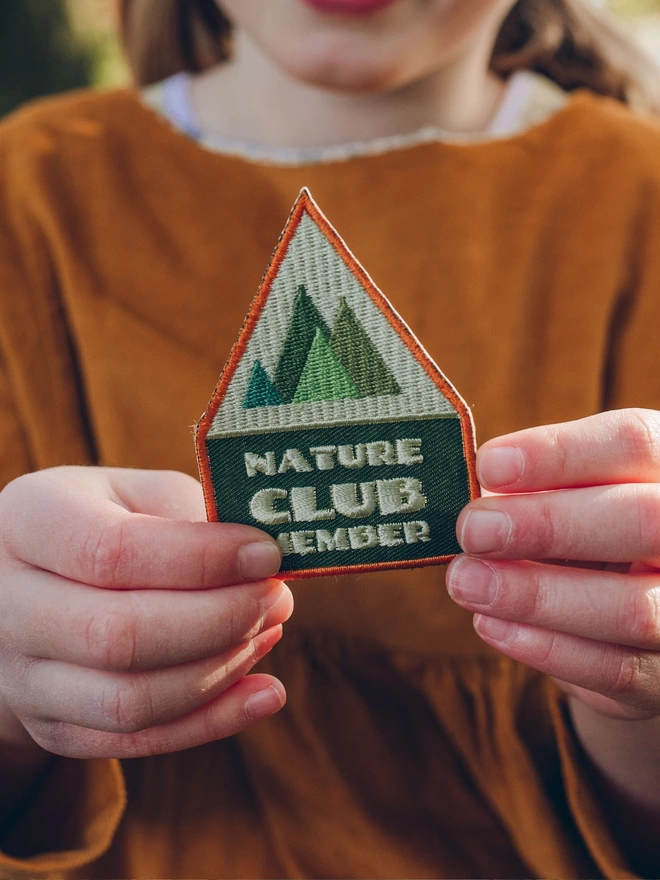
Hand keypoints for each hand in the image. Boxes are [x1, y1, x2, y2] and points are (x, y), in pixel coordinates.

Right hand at [0, 467, 292, 761]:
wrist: (31, 582)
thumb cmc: (103, 521)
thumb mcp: (137, 492)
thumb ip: (191, 515)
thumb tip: (261, 567)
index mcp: (29, 521)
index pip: (112, 552)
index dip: (202, 559)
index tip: (267, 555)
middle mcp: (8, 605)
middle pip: (118, 636)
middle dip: (220, 620)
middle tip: (277, 596)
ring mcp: (23, 677)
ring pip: (130, 701)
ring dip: (220, 671)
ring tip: (270, 630)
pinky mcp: (52, 727)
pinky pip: (138, 741)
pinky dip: (213, 722)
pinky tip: (265, 693)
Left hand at [446, 408, 659, 720]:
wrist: (632, 614)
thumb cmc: (583, 533)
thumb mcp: (568, 497)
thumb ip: (530, 490)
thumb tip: (465, 496)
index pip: (632, 442)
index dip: (559, 452)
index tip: (488, 465)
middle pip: (644, 519)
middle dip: (548, 525)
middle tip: (472, 530)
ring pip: (632, 607)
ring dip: (535, 595)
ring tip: (466, 581)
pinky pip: (616, 669)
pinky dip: (546, 647)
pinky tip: (490, 624)